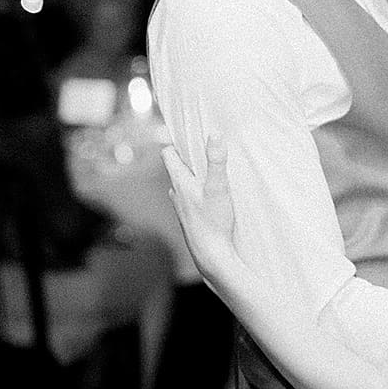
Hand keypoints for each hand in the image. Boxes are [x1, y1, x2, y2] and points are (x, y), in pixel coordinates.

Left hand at [161, 139, 247, 297]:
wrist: (211, 255)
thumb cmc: (213, 221)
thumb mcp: (219, 187)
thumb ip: (217, 160)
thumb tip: (215, 133)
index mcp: (180, 181)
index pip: (168, 154)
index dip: (177, 143)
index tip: (190, 135)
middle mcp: (176, 193)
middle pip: (177, 168)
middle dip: (189, 159)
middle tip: (206, 152)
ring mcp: (181, 208)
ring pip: (183, 185)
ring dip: (194, 178)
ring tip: (211, 174)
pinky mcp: (189, 219)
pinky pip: (190, 199)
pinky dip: (198, 194)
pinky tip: (212, 199)